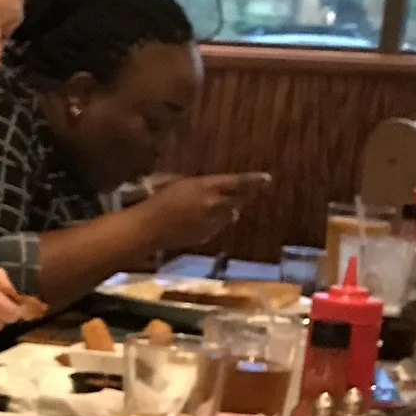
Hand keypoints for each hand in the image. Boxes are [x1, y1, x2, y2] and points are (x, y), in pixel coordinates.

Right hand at [141, 172, 271, 252]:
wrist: (147, 228)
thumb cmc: (156, 200)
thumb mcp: (179, 184)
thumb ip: (203, 186)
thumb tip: (219, 188)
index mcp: (205, 187)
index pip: (237, 182)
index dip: (254, 180)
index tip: (268, 179)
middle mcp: (213, 204)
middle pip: (239, 200)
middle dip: (243, 196)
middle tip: (245, 193)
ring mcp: (211, 222)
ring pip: (230, 215)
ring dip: (227, 211)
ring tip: (213, 208)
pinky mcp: (206, 236)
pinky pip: (217, 227)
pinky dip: (215, 223)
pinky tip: (198, 221)